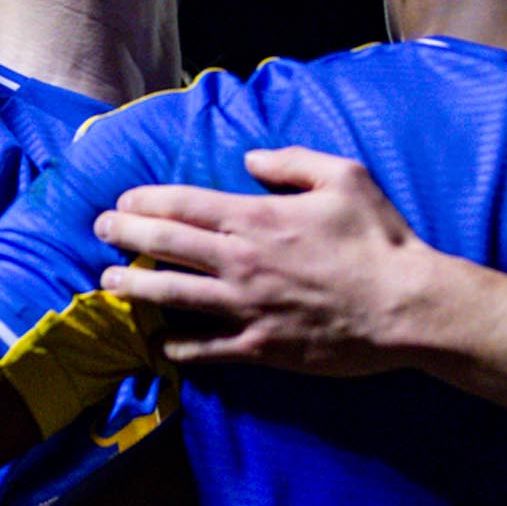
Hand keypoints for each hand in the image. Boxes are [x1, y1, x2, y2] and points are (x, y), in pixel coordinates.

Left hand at [93, 148, 446, 373]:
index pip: (182, 205)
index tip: (122, 202)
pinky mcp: (260, 347)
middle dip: (123, 236)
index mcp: (257, 218)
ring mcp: (246, 307)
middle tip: (100, 232)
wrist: (406, 307)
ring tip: (108, 283)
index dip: (143, 202)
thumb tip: (250, 158)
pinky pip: (206, 347)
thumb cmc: (379, 239)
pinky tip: (158, 342)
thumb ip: (291, 161)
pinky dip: (176, 344)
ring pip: (172, 297)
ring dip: (134, 288)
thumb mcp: (344, 177)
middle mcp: (241, 262)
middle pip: (165, 246)